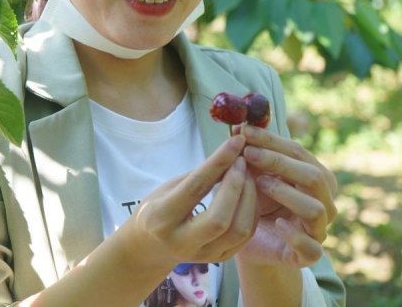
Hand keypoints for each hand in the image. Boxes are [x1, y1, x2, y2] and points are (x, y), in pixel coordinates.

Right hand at [121, 134, 258, 267]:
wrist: (150, 246)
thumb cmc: (157, 208)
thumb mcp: (169, 187)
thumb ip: (199, 176)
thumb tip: (229, 155)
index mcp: (162, 218)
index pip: (196, 187)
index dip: (219, 162)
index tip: (235, 142)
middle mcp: (182, 242)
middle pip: (220, 217)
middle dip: (236, 184)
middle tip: (241, 160)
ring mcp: (203, 255)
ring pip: (239, 230)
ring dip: (250, 198)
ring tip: (247, 175)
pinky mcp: (219, 259)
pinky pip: (245, 237)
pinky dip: (252, 211)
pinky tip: (249, 193)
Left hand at [232, 125, 337, 267]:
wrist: (249, 242)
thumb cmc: (255, 203)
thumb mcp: (253, 175)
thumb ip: (252, 153)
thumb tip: (239, 126)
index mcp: (315, 178)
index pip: (299, 152)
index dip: (272, 140)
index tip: (245, 131)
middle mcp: (324, 202)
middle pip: (314, 176)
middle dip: (280, 162)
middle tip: (248, 153)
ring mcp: (319, 230)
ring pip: (316, 208)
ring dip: (287, 193)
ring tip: (260, 183)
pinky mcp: (309, 256)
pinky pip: (311, 247)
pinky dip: (295, 235)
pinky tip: (277, 224)